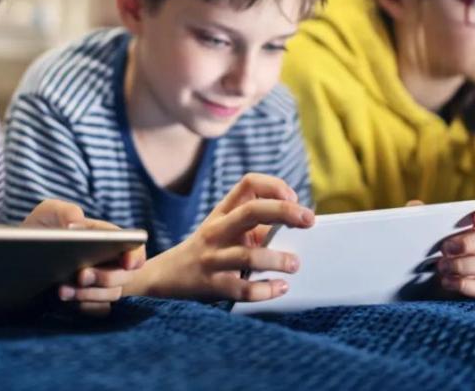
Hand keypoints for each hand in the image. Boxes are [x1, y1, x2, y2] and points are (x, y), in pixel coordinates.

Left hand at [22, 200, 144, 315]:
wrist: (22, 254)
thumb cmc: (42, 227)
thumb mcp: (50, 211)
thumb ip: (65, 211)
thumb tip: (75, 224)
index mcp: (108, 238)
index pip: (134, 247)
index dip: (135, 256)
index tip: (127, 263)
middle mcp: (109, 262)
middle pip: (123, 275)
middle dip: (105, 277)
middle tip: (81, 275)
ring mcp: (101, 284)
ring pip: (110, 294)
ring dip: (89, 294)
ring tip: (61, 290)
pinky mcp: (89, 301)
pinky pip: (98, 310)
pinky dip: (85, 307)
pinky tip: (65, 301)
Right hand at [126, 173, 313, 302]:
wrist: (166, 276)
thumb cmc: (209, 250)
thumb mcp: (226, 228)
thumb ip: (256, 224)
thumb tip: (298, 223)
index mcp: (223, 212)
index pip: (248, 184)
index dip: (274, 186)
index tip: (294, 198)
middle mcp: (216, 230)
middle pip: (251, 211)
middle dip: (285, 211)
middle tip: (309, 220)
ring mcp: (212, 258)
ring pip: (248, 255)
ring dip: (278, 259)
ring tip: (294, 264)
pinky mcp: (212, 285)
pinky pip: (242, 288)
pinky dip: (266, 289)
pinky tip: (280, 287)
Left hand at [406, 200, 474, 298]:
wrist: (417, 275)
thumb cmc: (423, 243)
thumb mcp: (418, 226)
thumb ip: (417, 213)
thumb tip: (414, 206)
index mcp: (470, 224)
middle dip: (469, 242)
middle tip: (445, 247)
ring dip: (461, 265)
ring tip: (439, 266)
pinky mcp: (473, 286)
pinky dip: (463, 285)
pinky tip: (445, 281)